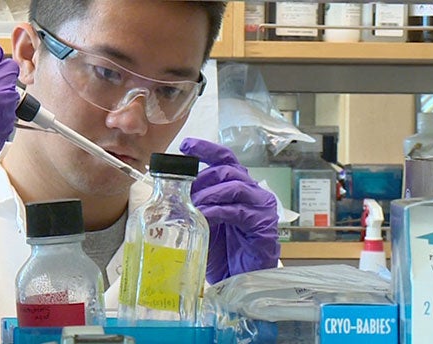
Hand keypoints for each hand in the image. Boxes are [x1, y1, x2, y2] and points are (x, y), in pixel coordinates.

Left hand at [179, 138, 279, 283]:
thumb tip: (169, 192)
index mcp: (238, 185)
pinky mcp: (263, 224)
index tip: (186, 146)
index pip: (225, 158)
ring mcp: (261, 206)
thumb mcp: (204, 221)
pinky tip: (204, 217)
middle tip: (184, 192)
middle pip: (227, 170)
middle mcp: (252, 191)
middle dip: (202, 178)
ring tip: (192, 205)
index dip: (206, 149)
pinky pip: (238, 211)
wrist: (240, 278)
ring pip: (234, 186)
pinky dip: (217, 212)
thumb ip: (194, 205)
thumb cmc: (223, 250)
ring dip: (208, 194)